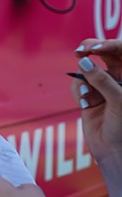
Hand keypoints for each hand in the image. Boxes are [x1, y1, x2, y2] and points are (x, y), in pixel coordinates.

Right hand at [74, 40, 121, 172]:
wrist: (113, 151)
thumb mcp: (118, 101)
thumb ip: (101, 80)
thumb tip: (84, 61)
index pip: (121, 51)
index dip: (108, 45)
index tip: (94, 47)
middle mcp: (119, 77)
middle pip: (103, 53)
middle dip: (90, 51)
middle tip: (79, 51)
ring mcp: (104, 85)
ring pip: (86, 69)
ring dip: (83, 81)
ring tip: (87, 97)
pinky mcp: (89, 95)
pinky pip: (78, 84)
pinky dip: (78, 92)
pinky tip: (85, 104)